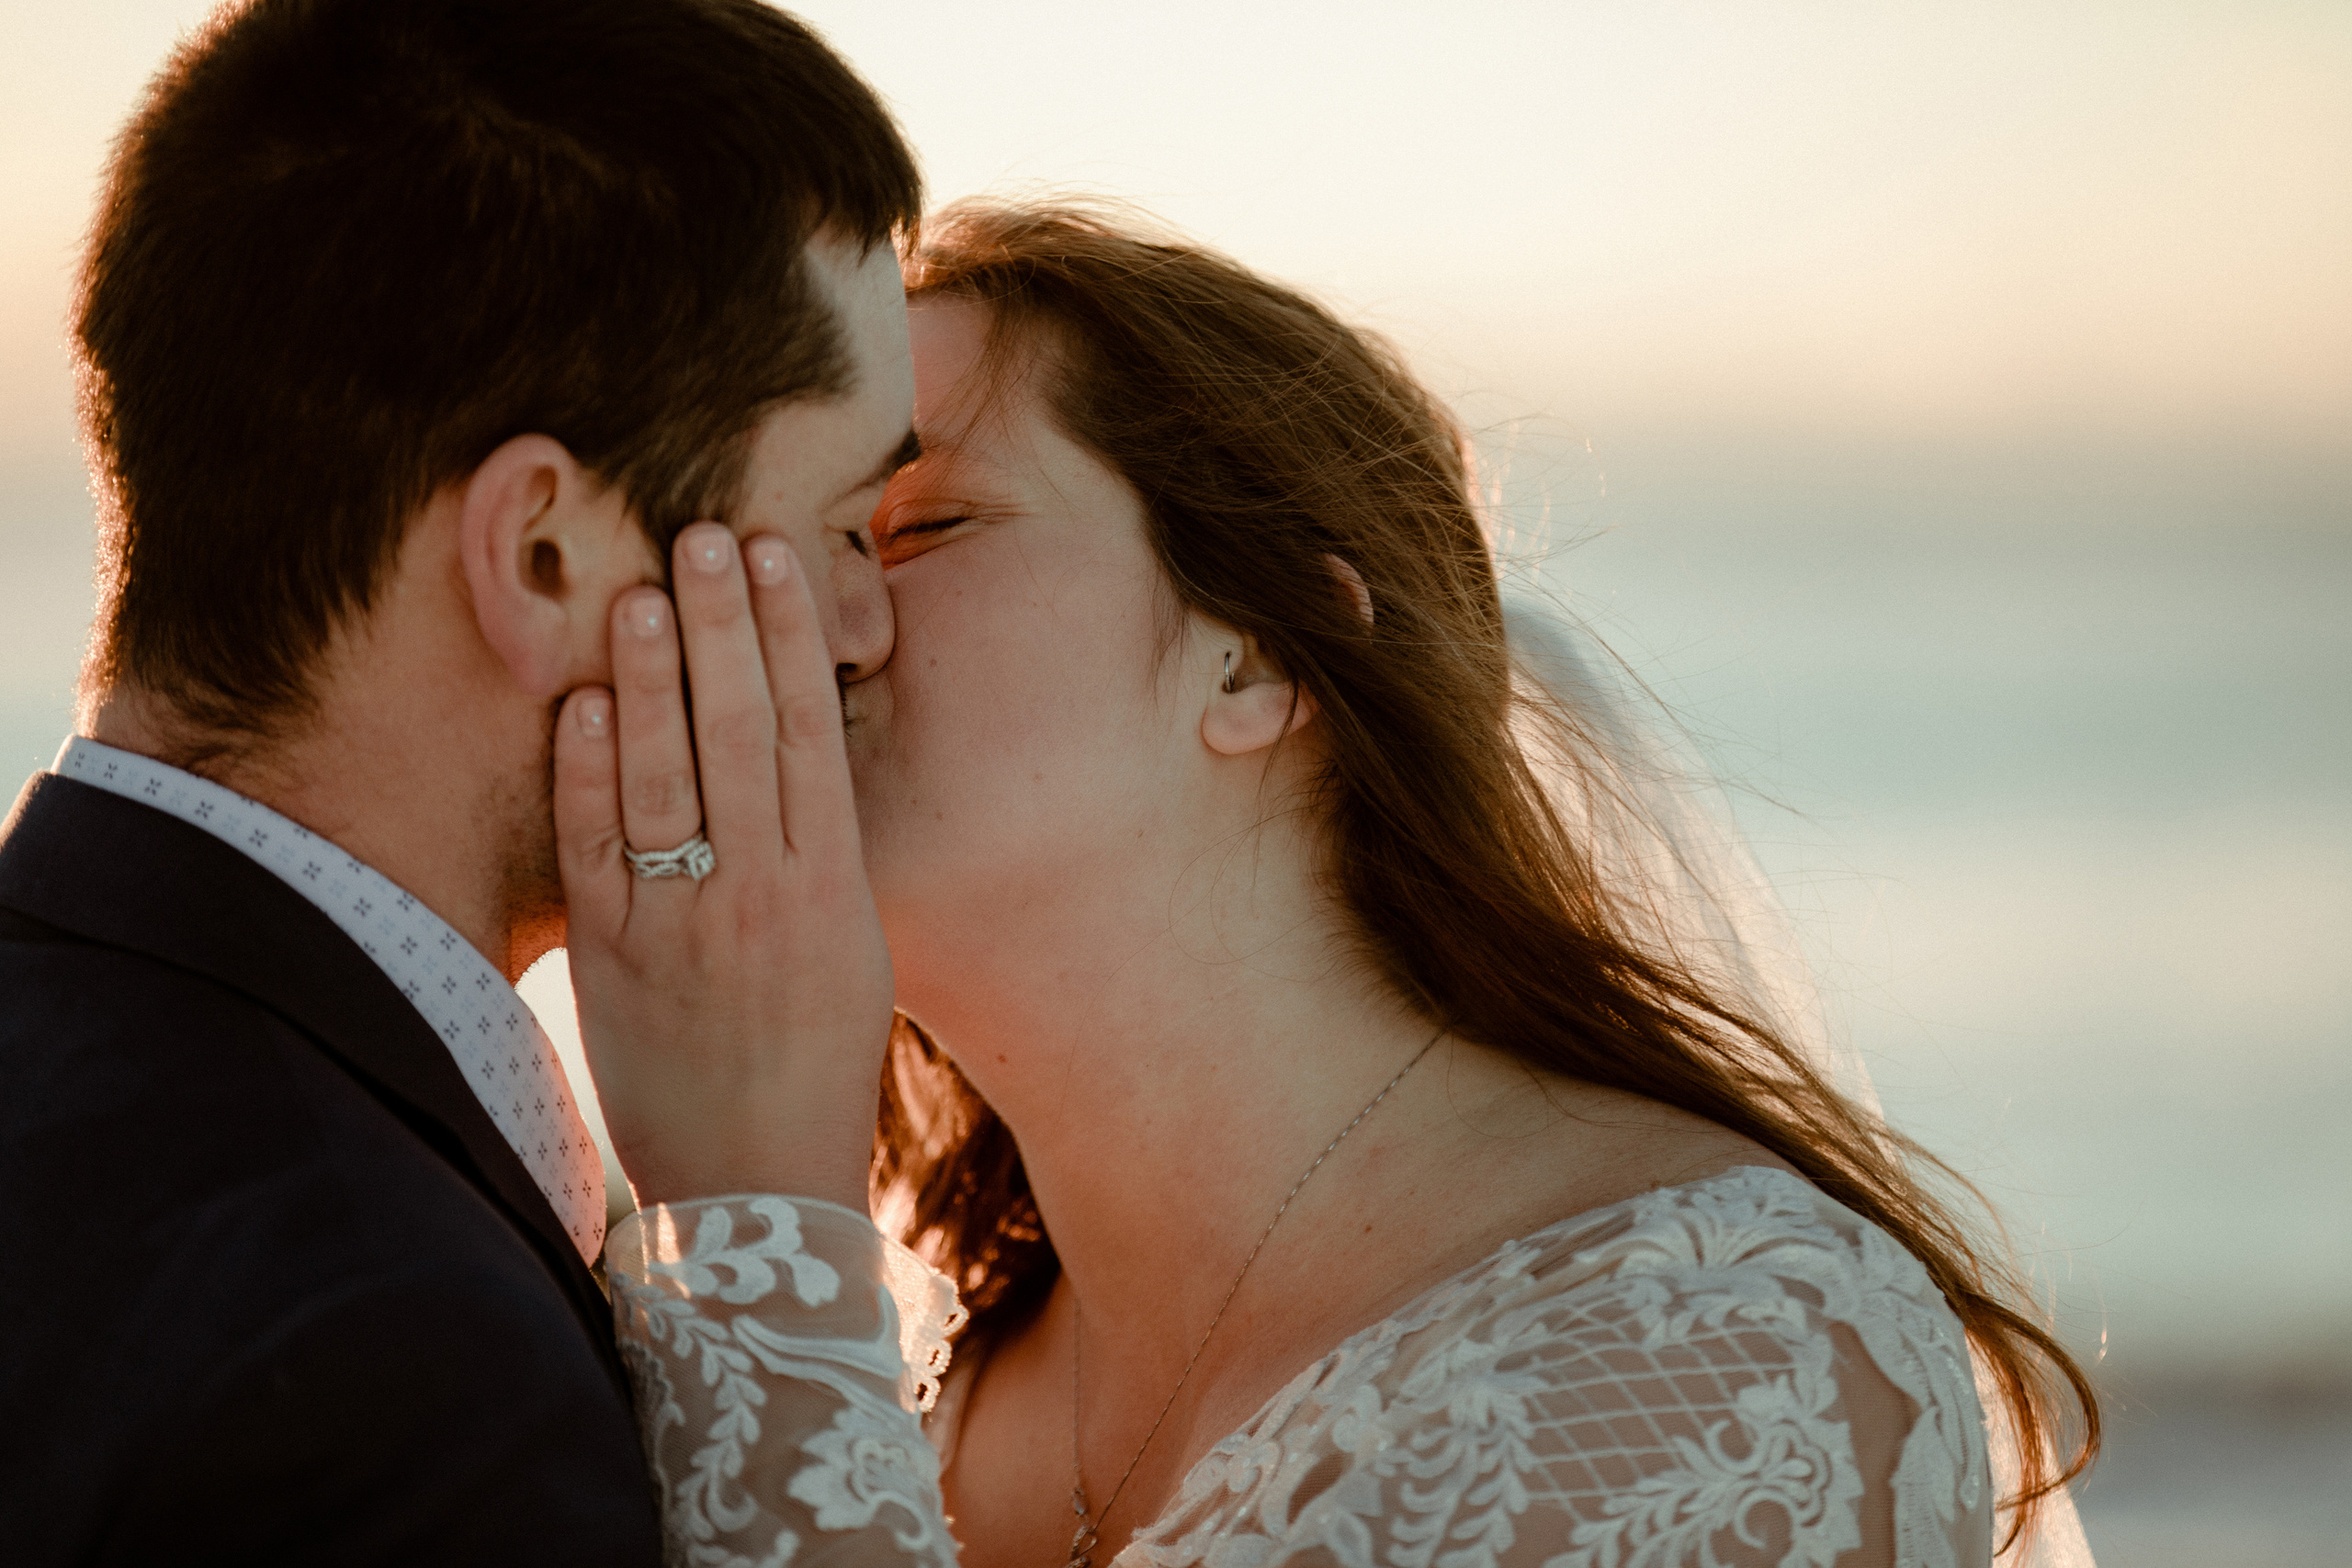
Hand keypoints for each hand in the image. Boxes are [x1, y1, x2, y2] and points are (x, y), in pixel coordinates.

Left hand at [553, 523, 890, 1211]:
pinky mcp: (613, 959)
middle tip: (705, 534)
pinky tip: (589, 700)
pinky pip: (599, 847)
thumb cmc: (816, 1066)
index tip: (780, 559)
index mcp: (833, 890)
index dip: (793, 640)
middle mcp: (763, 895)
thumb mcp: (854, 954)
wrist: (757, 1190)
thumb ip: (824, 856)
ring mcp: (684, 925)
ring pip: (669, 777)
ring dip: (654, 677)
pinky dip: (592, 770)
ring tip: (641, 593)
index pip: (812, 734)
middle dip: (724, 628)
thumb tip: (798, 754)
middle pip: (742, 734)